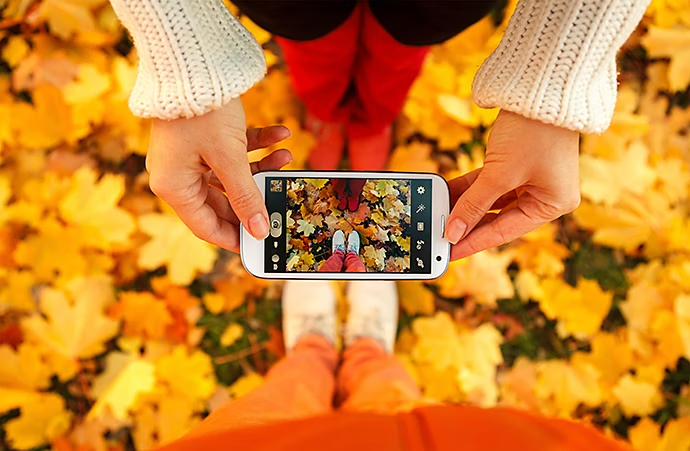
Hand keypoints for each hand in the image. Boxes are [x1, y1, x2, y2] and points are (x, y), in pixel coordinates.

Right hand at [146, 97, 291, 251]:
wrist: (191, 61)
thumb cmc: (202, 112)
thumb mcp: (229, 159)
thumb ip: (245, 197)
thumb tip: (259, 231)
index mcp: (174, 187)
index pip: (206, 226)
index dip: (234, 238)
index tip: (260, 246)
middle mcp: (178, 174)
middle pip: (223, 201)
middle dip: (256, 197)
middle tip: (282, 203)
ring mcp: (190, 156)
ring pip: (232, 174)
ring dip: (262, 166)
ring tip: (288, 157)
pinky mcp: (202, 138)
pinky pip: (232, 151)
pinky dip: (255, 145)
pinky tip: (280, 136)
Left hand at [445, 110, 580, 259]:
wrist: (540, 87)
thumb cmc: (532, 132)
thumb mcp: (499, 174)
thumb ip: (474, 204)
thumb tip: (452, 231)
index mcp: (552, 204)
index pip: (504, 231)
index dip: (473, 243)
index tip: (448, 254)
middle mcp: (544, 195)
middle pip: (497, 218)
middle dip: (466, 225)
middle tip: (438, 238)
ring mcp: (530, 180)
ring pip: (490, 201)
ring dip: (463, 206)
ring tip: (436, 217)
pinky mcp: (517, 165)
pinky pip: (488, 184)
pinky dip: (469, 188)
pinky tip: (445, 195)